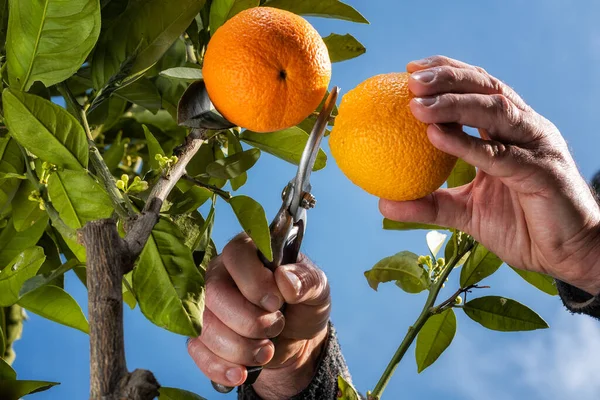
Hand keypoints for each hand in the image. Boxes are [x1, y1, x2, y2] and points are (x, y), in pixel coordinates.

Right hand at [187, 235, 330, 399]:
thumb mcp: (318, 290)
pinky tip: (242, 372)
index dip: (254, 282)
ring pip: (205, 326)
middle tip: (277, 326)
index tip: (277, 302)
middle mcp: (221, 273)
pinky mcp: (201, 335)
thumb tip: (285, 279)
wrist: (296, 340)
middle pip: (215, 293)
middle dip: (249, 320)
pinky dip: (221, 367)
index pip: (236, 254)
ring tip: (267, 351)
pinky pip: (198, 351)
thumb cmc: (302, 304)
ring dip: (240, 348)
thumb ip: (307, 280)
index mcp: (248, 251)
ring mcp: (207, 305)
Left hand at [379, 55, 599, 294]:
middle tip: (411, 78)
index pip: (477, 89)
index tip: (410, 70)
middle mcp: (524, 130)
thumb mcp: (464, 212)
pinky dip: (467, 144)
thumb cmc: (520, 227)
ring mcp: (536, 146)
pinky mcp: (543, 171)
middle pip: (486, 89)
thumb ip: (427, 204)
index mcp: (508, 131)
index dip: (446, 74)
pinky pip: (501, 155)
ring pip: (495, 111)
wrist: (564, 255)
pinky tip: (437, 137)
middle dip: (448, 78)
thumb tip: (383, 203)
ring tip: (417, 104)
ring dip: (454, 104)